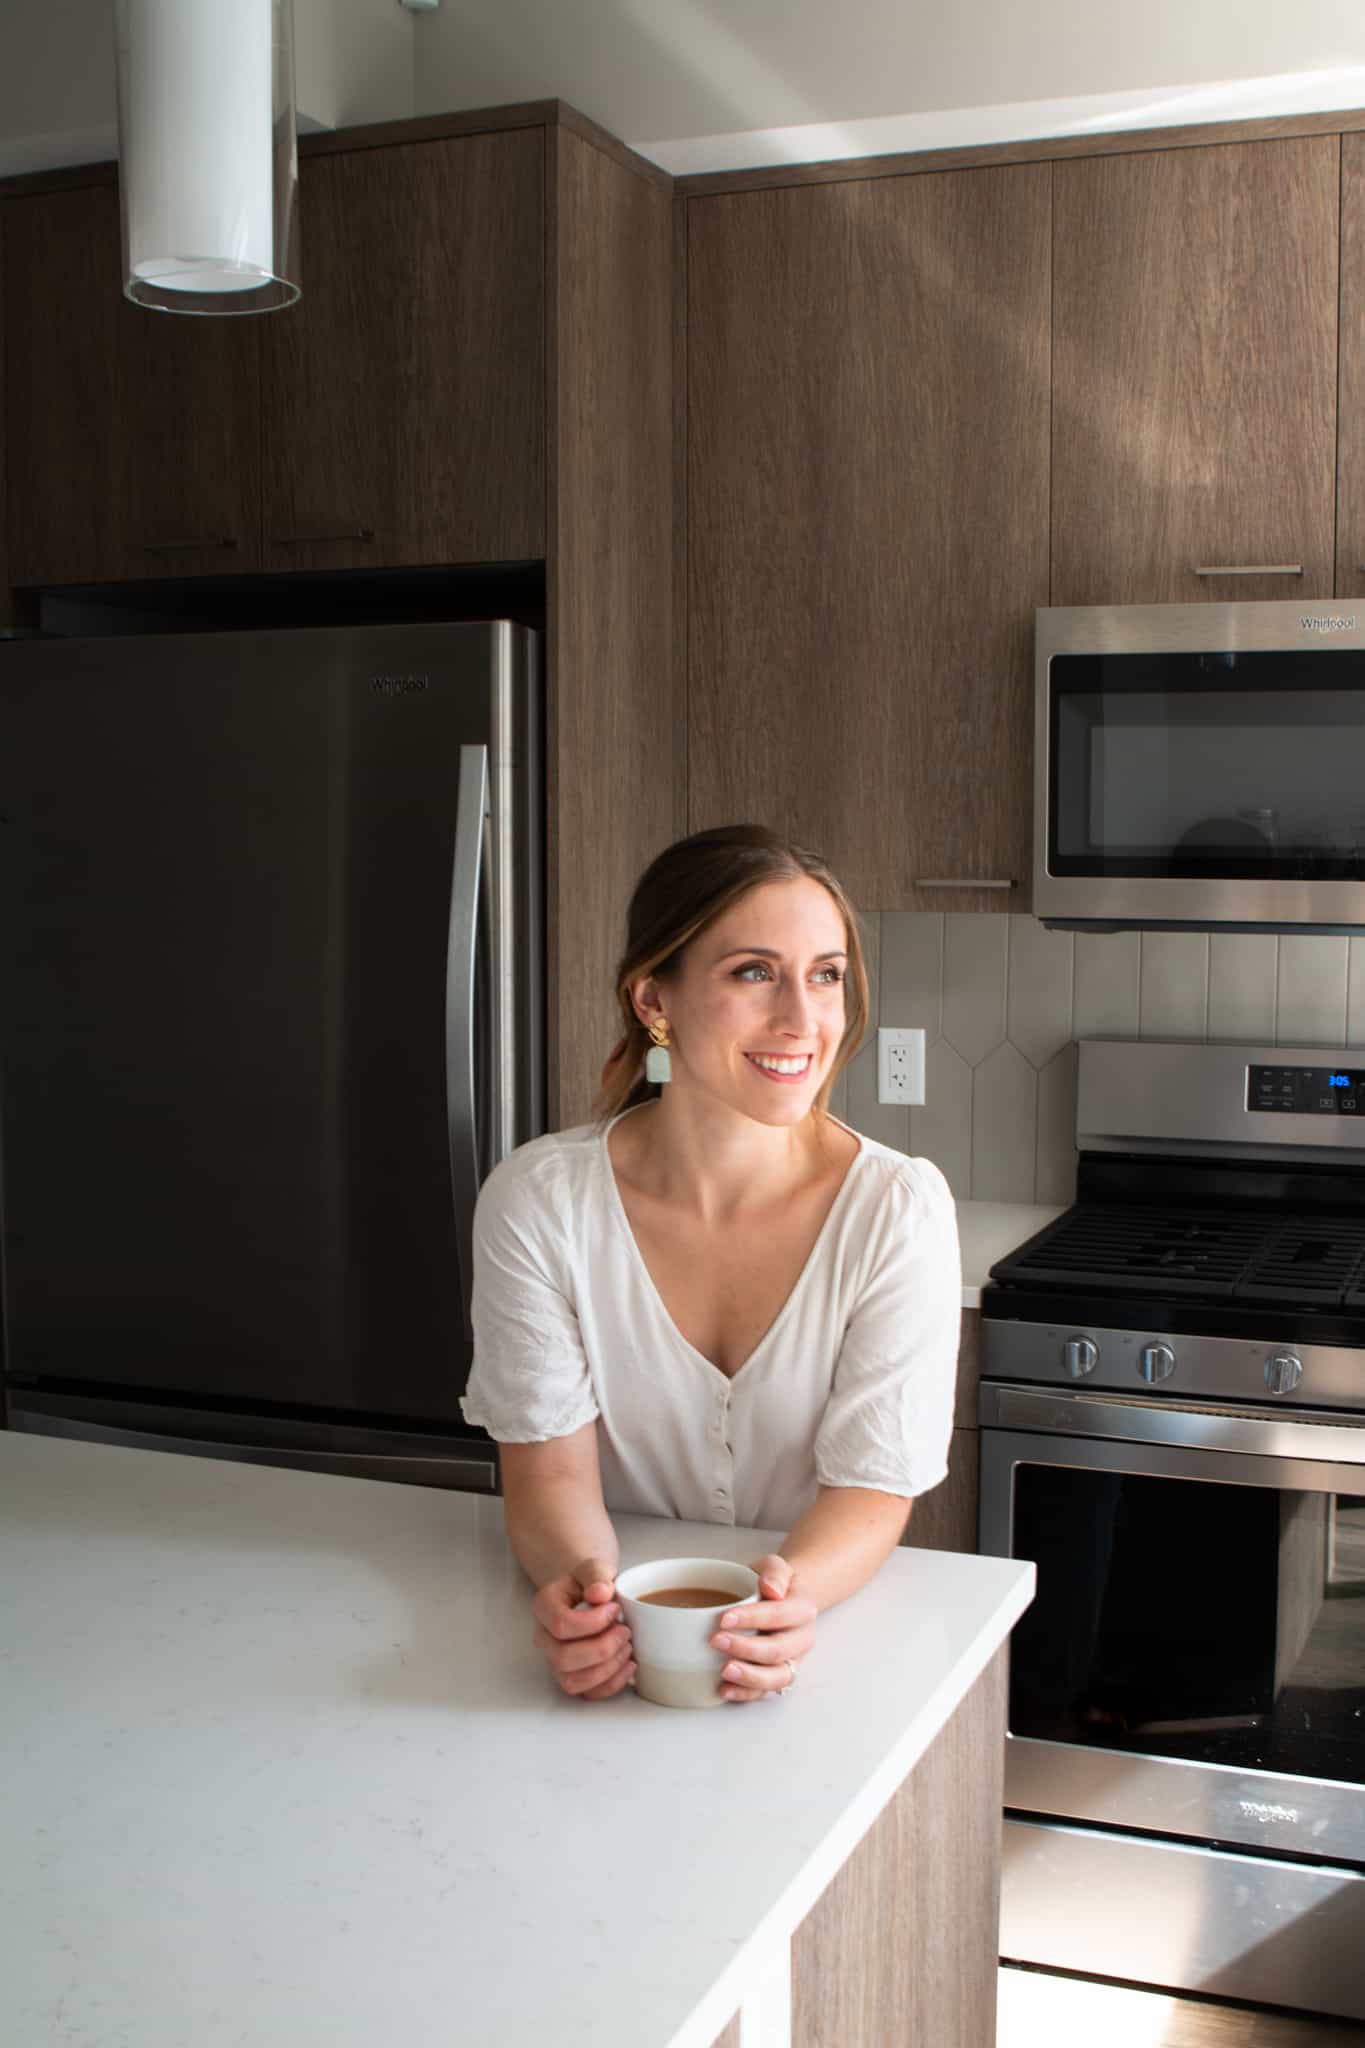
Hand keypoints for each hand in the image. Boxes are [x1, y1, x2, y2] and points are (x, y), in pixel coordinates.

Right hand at [530, 1556, 635, 1701]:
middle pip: (563, 1658)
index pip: (560, 1624)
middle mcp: (544, 1637)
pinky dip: (611, 1685)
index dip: (593, 1622)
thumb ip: (597, 1575)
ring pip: (571, 1681)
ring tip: (628, 1648)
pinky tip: (629, 1665)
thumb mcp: (594, 1568)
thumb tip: (600, 1593)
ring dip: (607, 1669)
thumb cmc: (591, 1583)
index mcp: (544, 1606)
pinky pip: (586, 1694)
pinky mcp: (572, 1677)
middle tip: (626, 1631)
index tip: (615, 1608)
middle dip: (601, 1648)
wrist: (589, 1594)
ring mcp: (555, 1661)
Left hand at [710, 1553, 816, 1704]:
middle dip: (745, 1648)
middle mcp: (801, 1639)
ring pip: (777, 1677)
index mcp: (803, 1610)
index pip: (778, 1615)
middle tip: (715, 1641)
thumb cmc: (773, 1583)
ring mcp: (792, 1661)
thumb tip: (771, 1589)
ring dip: (750, 1677)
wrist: (783, 1600)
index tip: (723, 1618)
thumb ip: (774, 1573)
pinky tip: (724, 1689)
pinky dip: (745, 1694)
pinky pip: (765, 1692)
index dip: (752, 1618)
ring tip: (724, 1672)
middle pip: (777, 1650)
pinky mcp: (778, 1677)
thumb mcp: (774, 1566)